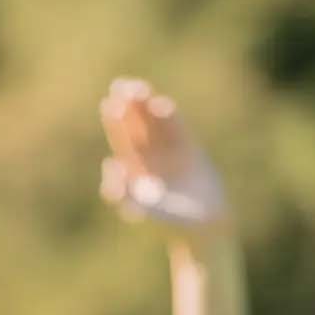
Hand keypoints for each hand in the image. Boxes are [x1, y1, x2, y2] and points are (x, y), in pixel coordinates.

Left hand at [98, 78, 228, 231]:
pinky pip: (179, 129)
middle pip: (137, 126)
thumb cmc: (171, 226)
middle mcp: (152, 159)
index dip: (115, 121)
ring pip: (156, 124)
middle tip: (120, 85)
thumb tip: (108, 165)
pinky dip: (171, 118)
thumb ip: (124, 194)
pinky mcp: (192, 151)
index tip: (109, 103)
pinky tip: (161, 105)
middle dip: (129, 107)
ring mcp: (172, 153)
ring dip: (147, 107)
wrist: (205, 229)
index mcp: (136, 171)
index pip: (122, 140)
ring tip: (139, 90)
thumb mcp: (144, 211)